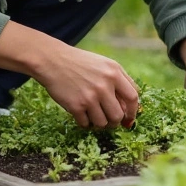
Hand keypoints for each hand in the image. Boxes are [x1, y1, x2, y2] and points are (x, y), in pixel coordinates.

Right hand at [0, 21, 138, 128]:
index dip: (133, 112)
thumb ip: (121, 81)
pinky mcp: (75, 106)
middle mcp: (104, 85)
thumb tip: (132, 107)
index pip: (133, 98)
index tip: (129, 119)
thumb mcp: (105, 64)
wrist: (52, 60)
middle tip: (109, 120)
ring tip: (93, 115)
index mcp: (114, 73)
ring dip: (99, 123)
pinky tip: (81, 114)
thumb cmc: (81, 63)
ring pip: (103, 123)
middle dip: (115, 122)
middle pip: (118, 115)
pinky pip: (86, 124)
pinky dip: (85, 123)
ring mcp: (90, 96)